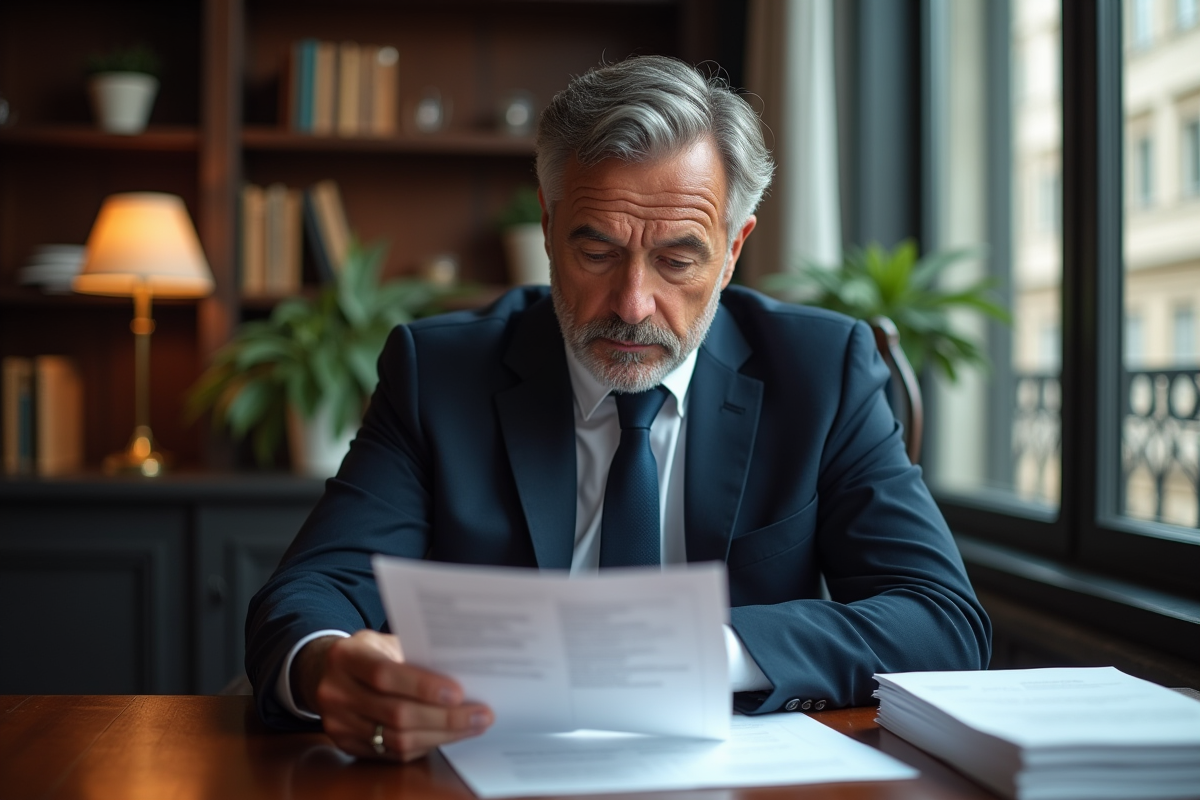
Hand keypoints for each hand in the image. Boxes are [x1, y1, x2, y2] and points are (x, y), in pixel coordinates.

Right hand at [294, 630, 493, 761]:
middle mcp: (336, 691)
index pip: (385, 675)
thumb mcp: (384, 640)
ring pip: (396, 739)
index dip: (423, 686)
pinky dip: (424, 745)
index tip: (459, 692)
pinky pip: (391, 754)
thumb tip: (464, 672)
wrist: (326, 671)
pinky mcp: (345, 744)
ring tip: (472, 726)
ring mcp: (337, 722)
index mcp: (346, 657)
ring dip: (441, 736)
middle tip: (481, 715)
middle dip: (444, 718)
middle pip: (396, 713)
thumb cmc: (368, 652)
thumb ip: (414, 655)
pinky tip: (447, 735)